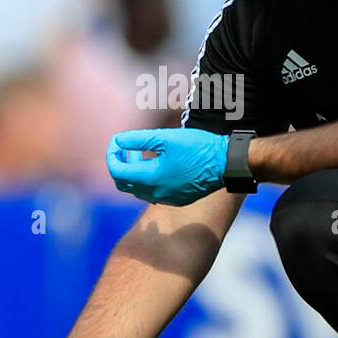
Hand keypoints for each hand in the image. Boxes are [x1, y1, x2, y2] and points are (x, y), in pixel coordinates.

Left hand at [107, 127, 228, 205]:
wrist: (226, 163)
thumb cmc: (197, 147)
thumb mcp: (165, 138)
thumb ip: (138, 140)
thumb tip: (118, 141)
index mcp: (151, 178)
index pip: (117, 172)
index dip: (111, 156)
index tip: (116, 143)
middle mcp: (156, 194)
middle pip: (124, 184)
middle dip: (120, 166)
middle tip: (127, 149)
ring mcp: (167, 199)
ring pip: (138, 190)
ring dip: (134, 173)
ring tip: (142, 155)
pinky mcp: (177, 200)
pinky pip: (153, 194)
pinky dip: (148, 180)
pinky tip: (158, 165)